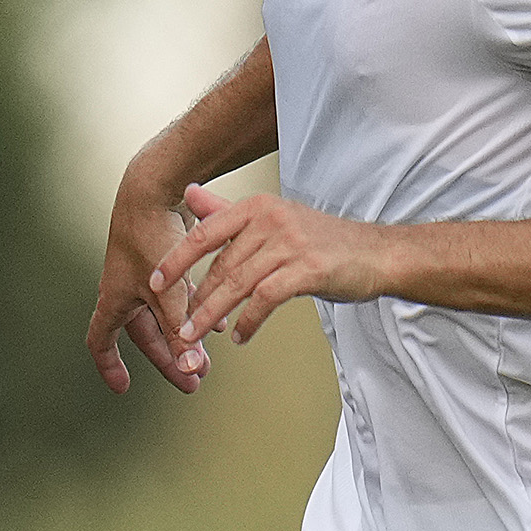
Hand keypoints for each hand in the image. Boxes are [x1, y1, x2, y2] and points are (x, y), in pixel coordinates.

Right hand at [83, 177, 208, 396]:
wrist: (155, 187)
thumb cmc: (153, 237)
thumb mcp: (168, 293)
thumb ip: (180, 331)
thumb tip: (190, 369)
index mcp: (115, 298)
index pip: (101, 340)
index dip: (110, 365)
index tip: (123, 386)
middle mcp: (125, 288)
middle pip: (145, 335)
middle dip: (170, 359)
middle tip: (192, 380)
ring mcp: (143, 274)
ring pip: (163, 316)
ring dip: (184, 337)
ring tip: (206, 357)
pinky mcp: (161, 259)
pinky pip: (175, 296)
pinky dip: (192, 311)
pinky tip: (217, 318)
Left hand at [157, 182, 389, 350]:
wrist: (376, 253)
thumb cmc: (322, 241)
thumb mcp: (272, 219)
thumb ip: (227, 212)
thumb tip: (190, 193)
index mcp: (258, 206)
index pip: (205, 232)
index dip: (176, 260)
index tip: (154, 281)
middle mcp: (271, 220)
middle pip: (220, 265)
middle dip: (195, 300)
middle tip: (177, 327)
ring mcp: (291, 243)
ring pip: (238, 284)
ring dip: (213, 315)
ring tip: (196, 337)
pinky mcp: (308, 269)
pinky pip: (266, 299)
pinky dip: (249, 321)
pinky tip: (242, 336)